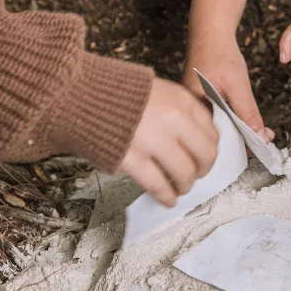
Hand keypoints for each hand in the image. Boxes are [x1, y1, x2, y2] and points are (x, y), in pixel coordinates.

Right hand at [118, 77, 218, 206]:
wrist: (79, 94)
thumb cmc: (117, 92)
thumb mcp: (158, 90)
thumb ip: (179, 110)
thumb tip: (195, 137)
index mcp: (180, 100)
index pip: (211, 132)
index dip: (209, 150)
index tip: (203, 157)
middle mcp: (172, 120)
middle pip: (204, 155)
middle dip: (202, 170)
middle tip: (194, 175)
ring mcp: (153, 141)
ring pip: (184, 173)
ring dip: (185, 185)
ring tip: (180, 189)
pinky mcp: (132, 160)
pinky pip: (158, 185)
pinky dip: (166, 196)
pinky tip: (167, 200)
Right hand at [183, 31, 272, 140]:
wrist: (210, 30)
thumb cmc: (219, 52)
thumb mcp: (237, 84)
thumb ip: (247, 112)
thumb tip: (260, 137)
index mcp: (191, 108)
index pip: (216, 137)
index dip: (240, 145)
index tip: (261, 148)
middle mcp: (188, 110)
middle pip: (216, 135)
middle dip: (241, 140)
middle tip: (264, 140)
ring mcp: (194, 104)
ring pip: (218, 126)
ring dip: (238, 129)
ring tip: (260, 132)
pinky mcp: (200, 99)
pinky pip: (217, 116)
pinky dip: (232, 119)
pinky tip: (245, 120)